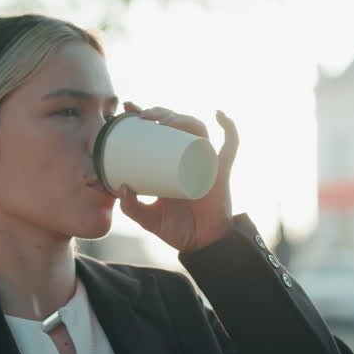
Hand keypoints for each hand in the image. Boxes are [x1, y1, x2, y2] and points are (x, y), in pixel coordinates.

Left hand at [114, 102, 238, 252]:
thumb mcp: (147, 218)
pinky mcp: (221, 170)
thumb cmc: (177, 229)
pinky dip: (229, 128)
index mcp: (170, 162)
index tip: (127, 109)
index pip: (158, 131)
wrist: (201, 244)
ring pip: (197, 128)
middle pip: (177, 123)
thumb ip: (131, 207)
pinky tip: (219, 115)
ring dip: (181, 117)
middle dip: (160, 112)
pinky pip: (231, 145)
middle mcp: (188, 156)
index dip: (145, 114)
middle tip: (142, 116)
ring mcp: (205, 161)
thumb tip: (122, 187)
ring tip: (163, 121)